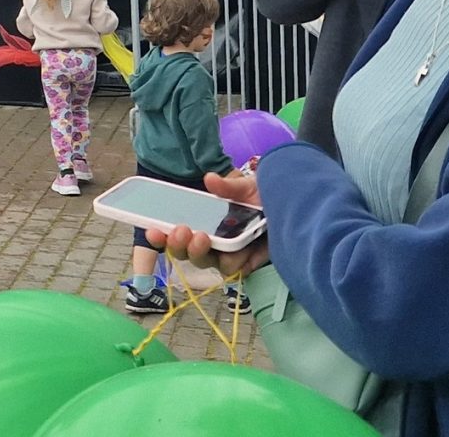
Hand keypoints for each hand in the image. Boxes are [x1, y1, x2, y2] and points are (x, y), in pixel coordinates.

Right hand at [145, 171, 270, 276]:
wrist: (296, 205)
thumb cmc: (265, 197)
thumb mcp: (246, 187)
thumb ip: (228, 186)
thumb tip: (209, 179)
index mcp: (205, 224)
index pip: (176, 235)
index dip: (161, 237)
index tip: (152, 230)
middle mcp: (214, 243)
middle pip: (188, 254)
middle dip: (179, 245)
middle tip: (180, 231)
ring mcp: (231, 255)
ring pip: (209, 264)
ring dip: (201, 253)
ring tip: (203, 237)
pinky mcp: (250, 264)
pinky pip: (238, 269)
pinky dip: (236, 260)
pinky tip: (240, 250)